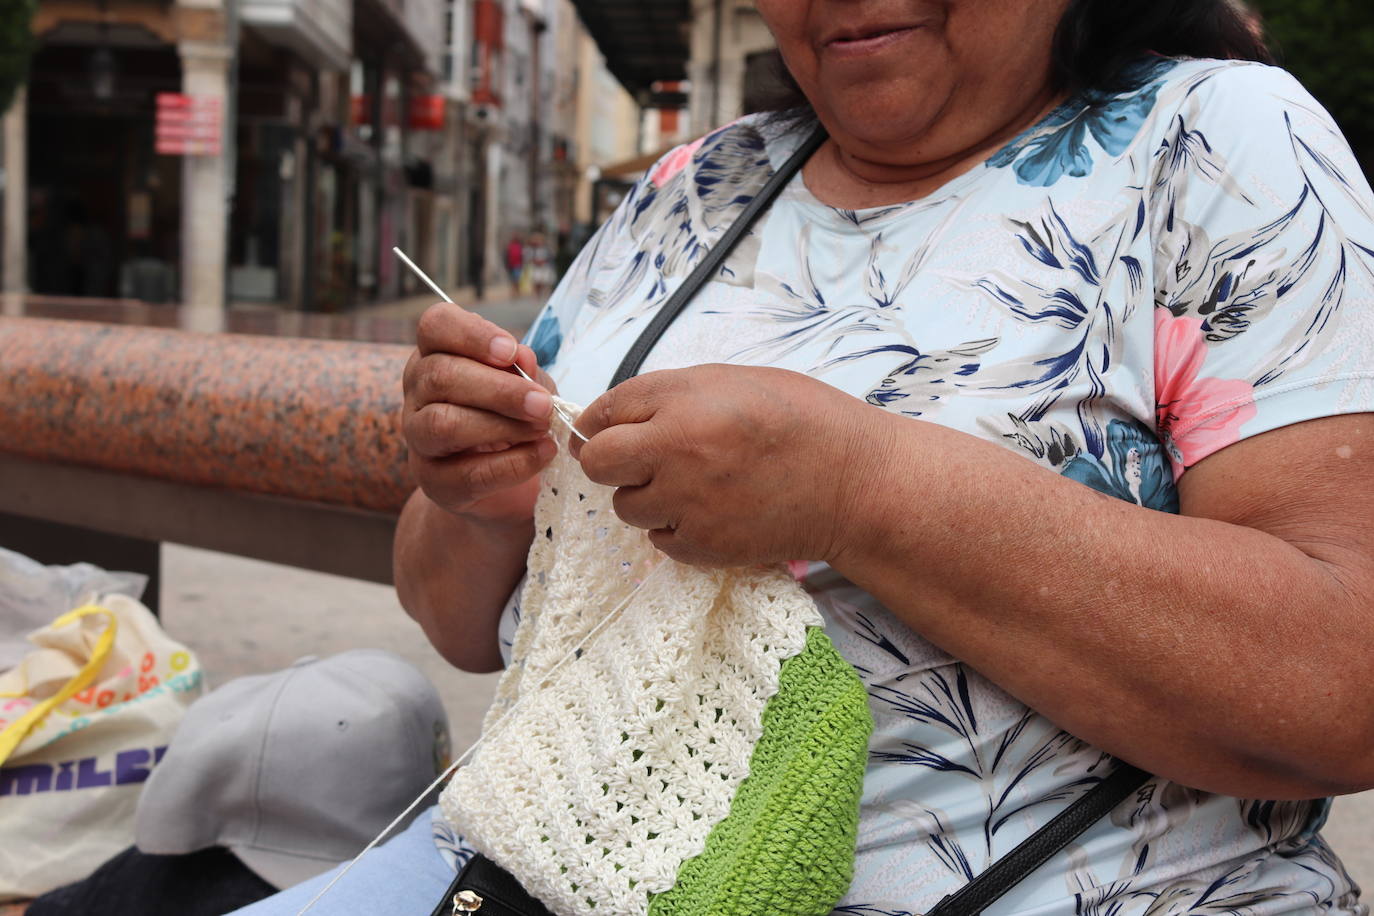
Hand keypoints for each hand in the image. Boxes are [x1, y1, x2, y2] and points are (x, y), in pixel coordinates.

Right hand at [402, 303, 557, 527]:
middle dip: (500, 390)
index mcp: (436, 353)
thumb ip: (524, 370)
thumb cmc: (511, 416)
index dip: (472, 334)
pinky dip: (512, 464)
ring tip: (542, 428)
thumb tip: (523, 359)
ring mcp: (418, 437)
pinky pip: (467, 473)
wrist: (501, 481)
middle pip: (441, 376)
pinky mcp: (433, 481)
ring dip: (502, 426)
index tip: (511, 351)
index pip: (436, 326)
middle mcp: (417, 391)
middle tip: (542, 404)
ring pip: (444, 424)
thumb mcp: (526, 384)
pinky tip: (543, 454)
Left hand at [571, 364, 887, 566]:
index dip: (601, 421)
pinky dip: (675, 528)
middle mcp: (677, 450)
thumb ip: (670, 394)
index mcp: (684, 401)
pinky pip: (659, 540)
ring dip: (645, 497)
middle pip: (597, 462)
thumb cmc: (802, 421)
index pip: (606, 410)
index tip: (608, 429)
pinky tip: (710, 511)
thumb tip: (614, 415)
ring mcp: (688, 502)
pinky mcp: (703, 545)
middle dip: (607, 460)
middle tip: (636, 461)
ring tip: (689, 485)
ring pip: (625, 506)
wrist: (853, 482)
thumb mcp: (732, 381)